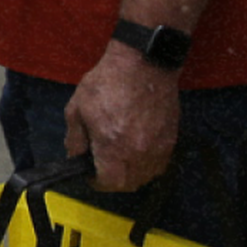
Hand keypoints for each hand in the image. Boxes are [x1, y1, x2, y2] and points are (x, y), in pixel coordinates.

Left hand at [67, 44, 181, 193]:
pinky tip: (135, 145)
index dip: (94, 180)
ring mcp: (159, 148)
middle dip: (112, 178)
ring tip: (118, 154)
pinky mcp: (171, 139)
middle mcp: (139, 154)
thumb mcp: (77, 109)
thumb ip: (74, 139)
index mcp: (114, 149)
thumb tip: (75, 157)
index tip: (88, 171)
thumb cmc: (108, 83)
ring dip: (130, 171)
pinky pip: (158, 162)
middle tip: (102, 163)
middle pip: (127, 184)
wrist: (144, 63)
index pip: (107, 183)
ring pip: (144, 175)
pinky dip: (145, 161)